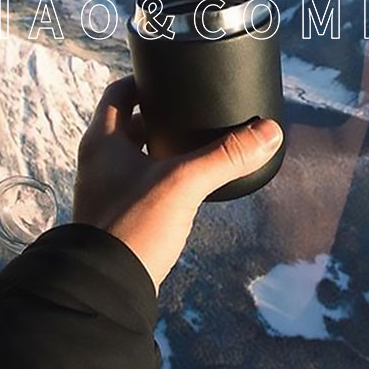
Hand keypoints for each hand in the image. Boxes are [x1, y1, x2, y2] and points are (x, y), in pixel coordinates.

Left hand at [72, 76, 283, 291]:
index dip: (143, 80)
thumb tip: (269, 132)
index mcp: (102, 140)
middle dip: (160, 116)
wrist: (106, 290)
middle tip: (193, 111)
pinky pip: (142, 181)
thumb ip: (225, 156)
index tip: (171, 78)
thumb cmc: (133, 226)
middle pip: (130, 123)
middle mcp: (99, 160)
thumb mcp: (183, 183)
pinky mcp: (119, 215)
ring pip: (137, 154)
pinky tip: (188, 182)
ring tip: (197, 143)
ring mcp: (107, 189)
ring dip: (162, 147)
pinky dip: (162, 174)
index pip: (119, 92)